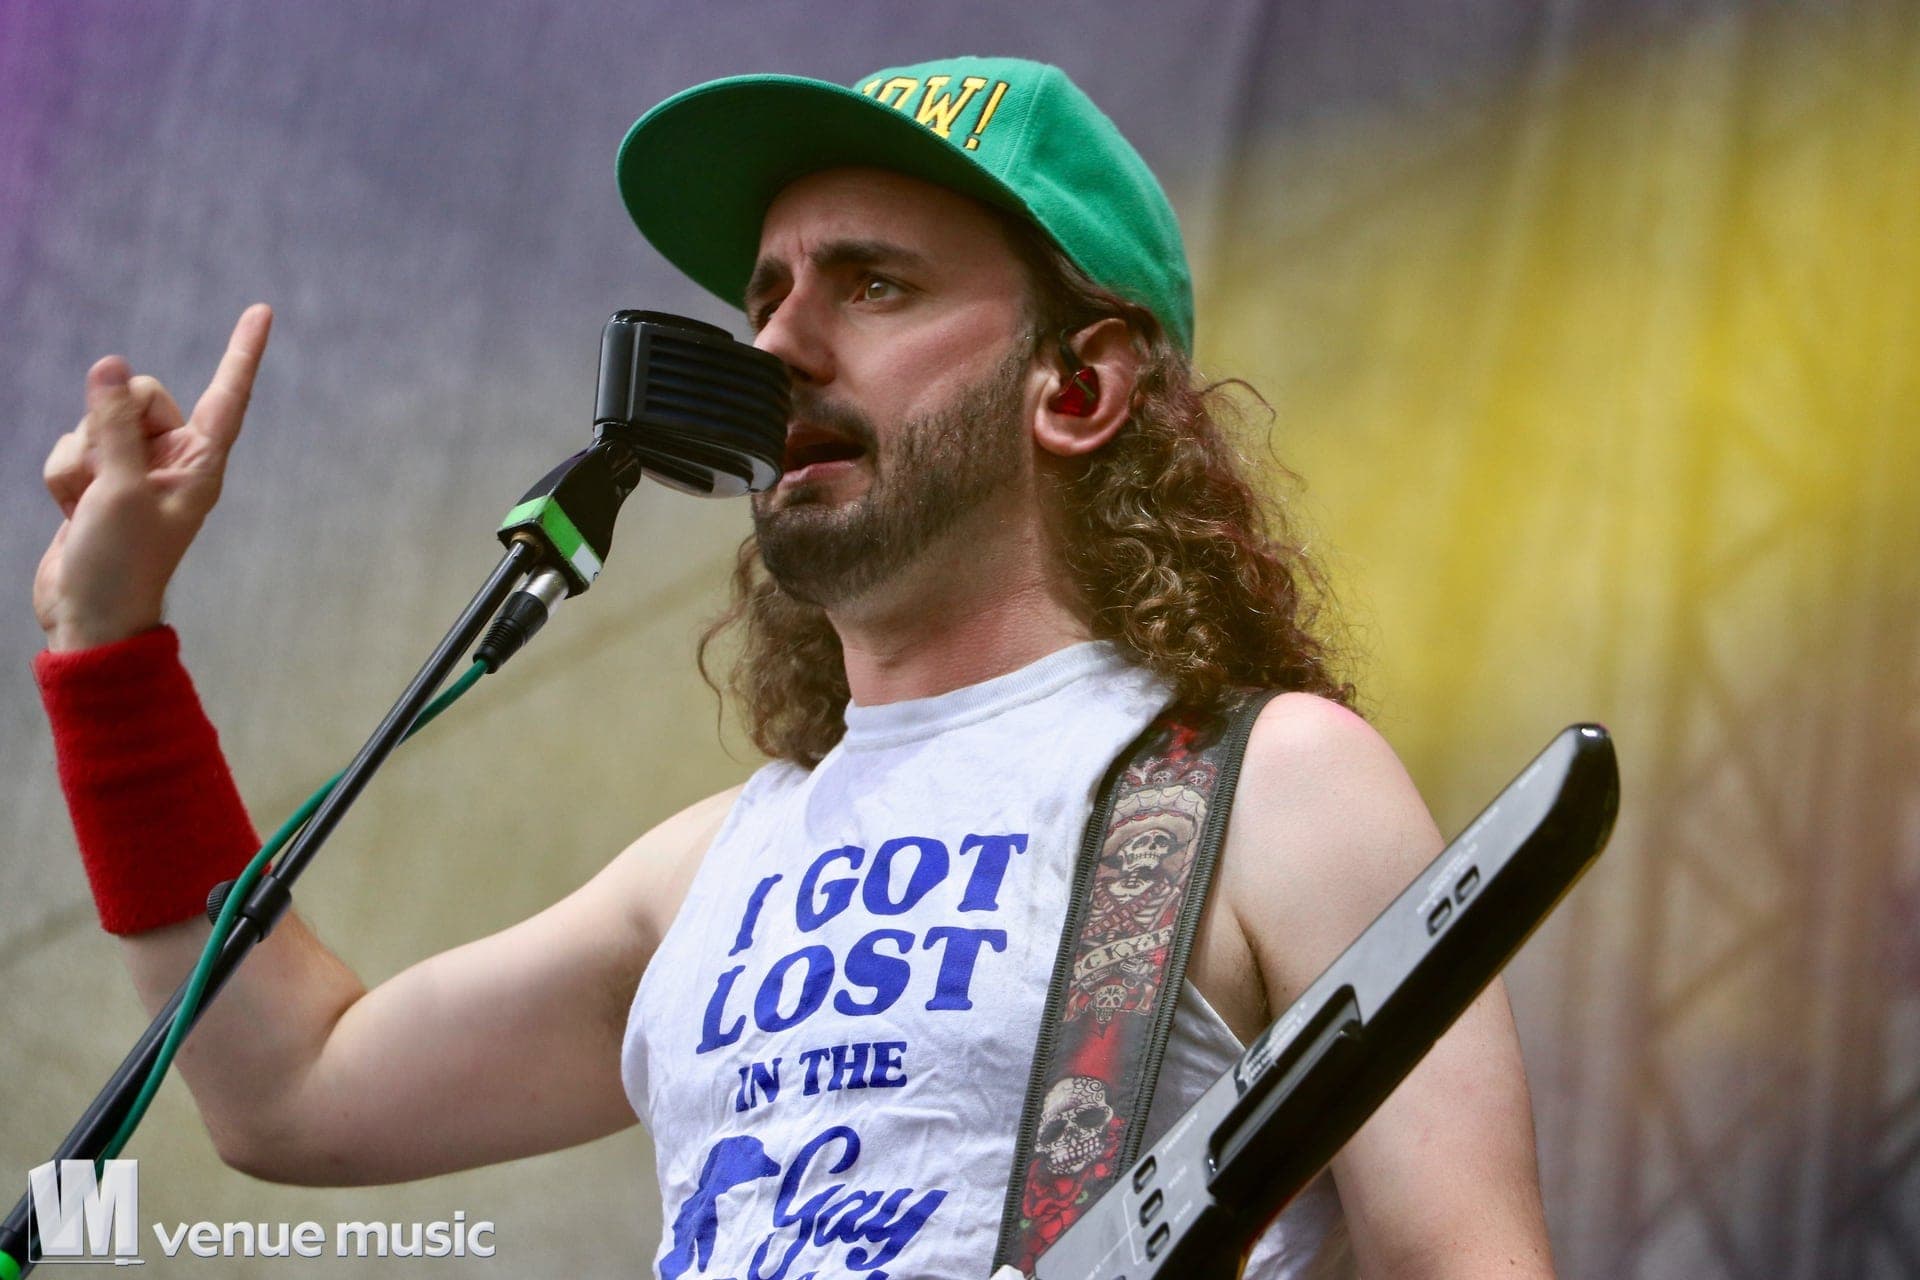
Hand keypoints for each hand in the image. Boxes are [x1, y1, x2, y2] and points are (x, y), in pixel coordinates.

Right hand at [35, 305, 272, 650]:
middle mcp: (173, 458)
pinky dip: (63, 477)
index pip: (228, 395)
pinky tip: (73, 511)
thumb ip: (115, 426)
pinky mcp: (99, 478)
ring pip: (96, 420)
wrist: (89, 615)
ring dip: (80, 460)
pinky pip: (71, 447)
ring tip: (90, 505)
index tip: (263, 310)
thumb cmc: (120, 564)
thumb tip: (113, 366)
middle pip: (140, 394)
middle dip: (109, 426)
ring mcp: (134, 467)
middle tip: (108, 479)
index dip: (242, 352)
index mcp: (202, 463)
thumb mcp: (119, 491)